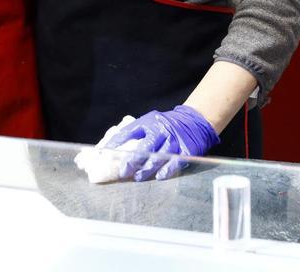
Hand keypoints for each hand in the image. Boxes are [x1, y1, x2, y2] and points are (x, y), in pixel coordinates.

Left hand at [100, 105, 218, 181]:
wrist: (193, 121)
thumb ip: (135, 133)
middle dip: (132, 161)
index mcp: (150, 123)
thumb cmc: (166, 124)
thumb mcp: (149, 122)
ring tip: (137, 177)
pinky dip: (167, 170)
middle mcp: (162, 131)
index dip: (117, 142)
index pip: (130, 131)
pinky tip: (159, 176)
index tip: (105, 153)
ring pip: (159, 157)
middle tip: (123, 172)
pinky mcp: (186, 150)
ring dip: (147, 169)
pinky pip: (175, 162)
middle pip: (145, 147)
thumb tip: (113, 147)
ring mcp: (174, 141)